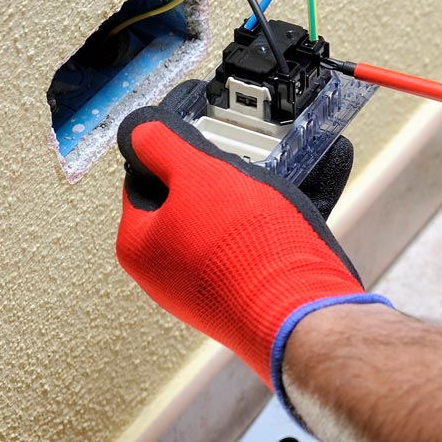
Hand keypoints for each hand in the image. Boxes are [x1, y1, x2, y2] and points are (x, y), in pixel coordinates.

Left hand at [115, 95, 388, 399]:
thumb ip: (162, 143)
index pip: (144, 175)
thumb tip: (139, 128)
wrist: (302, 313)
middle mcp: (165, 272)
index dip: (174, 149)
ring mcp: (204, 286)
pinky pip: (246, 245)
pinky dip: (264, 226)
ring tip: (271, 191)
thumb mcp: (199, 174)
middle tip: (241, 164)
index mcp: (140, 244)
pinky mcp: (240, 294)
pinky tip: (285, 220)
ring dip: (245, 199)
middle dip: (216, 176)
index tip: (201, 136)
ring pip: (220, 221)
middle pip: (185, 199)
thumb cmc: (248, 252)